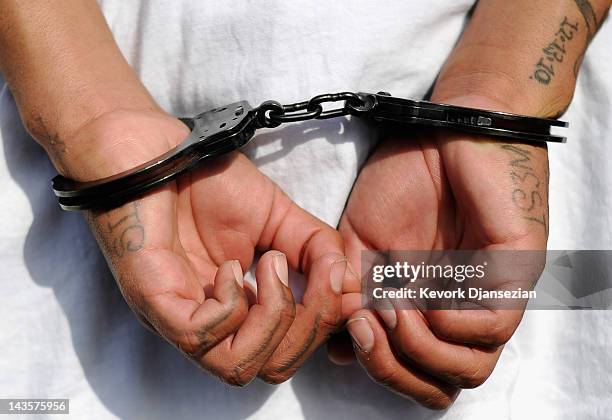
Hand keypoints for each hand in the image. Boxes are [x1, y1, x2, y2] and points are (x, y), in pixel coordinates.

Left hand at [63, 108, 348, 385]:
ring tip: (269, 264)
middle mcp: (209, 323)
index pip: (287, 352)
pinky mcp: (154, 301)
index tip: (341, 281)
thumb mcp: (280, 218)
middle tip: (308, 272)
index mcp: (236, 310)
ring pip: (238, 366)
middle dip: (307, 325)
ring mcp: (179, 316)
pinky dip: (231, 303)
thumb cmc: (208, 182)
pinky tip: (230, 265)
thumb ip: (317, 249)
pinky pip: (200, 337)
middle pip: (270, 367)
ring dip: (273, 317)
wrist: (154, 150)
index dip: (324, 327)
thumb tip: (348, 282)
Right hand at [334, 96, 548, 408]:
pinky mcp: (515, 270)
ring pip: (470, 367)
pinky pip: (492, 327)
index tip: (346, 336)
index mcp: (426, 307)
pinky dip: (449, 323)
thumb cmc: (404, 179)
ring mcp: (490, 293)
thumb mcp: (359, 241)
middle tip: (362, 327)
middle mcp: (460, 310)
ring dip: (417, 349)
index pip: (415, 373)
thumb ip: (349, 291)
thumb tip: (338, 348)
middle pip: (441, 383)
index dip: (378, 368)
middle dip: (391, 368)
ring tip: (390, 309)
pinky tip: (424, 294)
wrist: (437, 129)